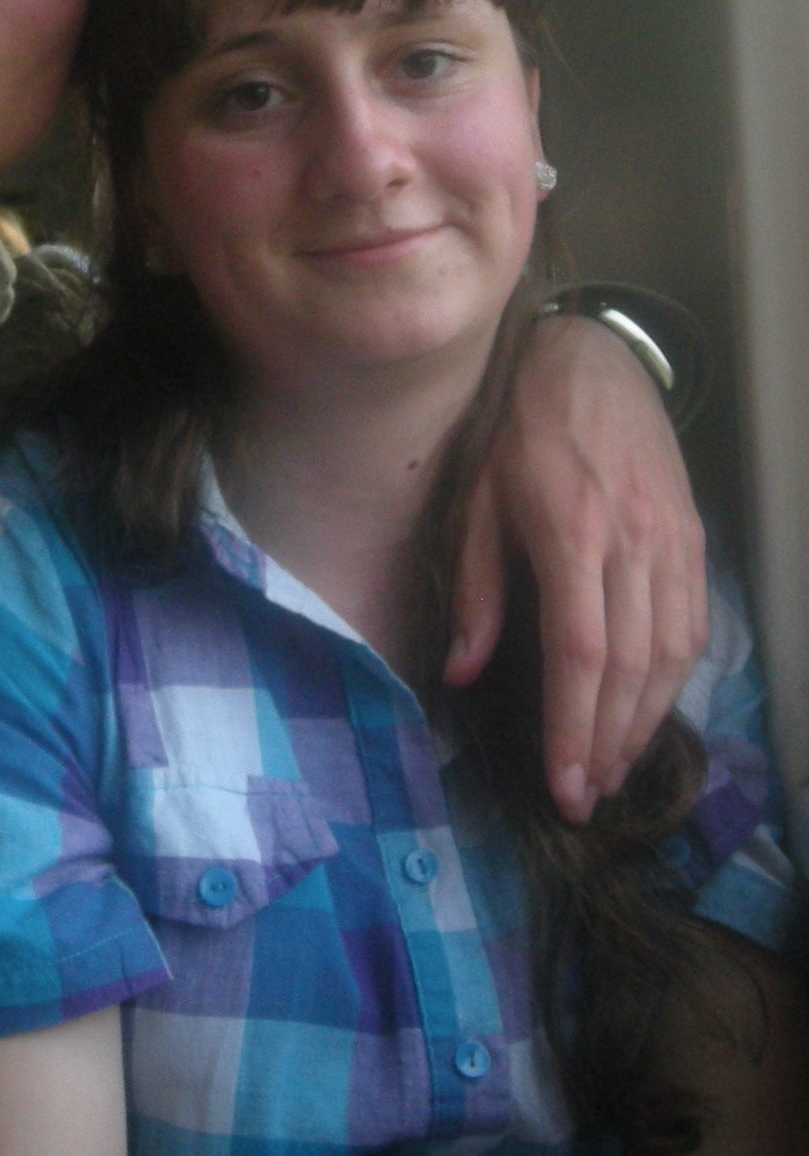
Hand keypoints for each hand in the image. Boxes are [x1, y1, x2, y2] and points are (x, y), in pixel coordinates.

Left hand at [444, 314, 706, 821]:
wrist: (587, 358)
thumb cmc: (515, 428)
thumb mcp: (475, 499)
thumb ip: (475, 588)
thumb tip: (462, 674)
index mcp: (571, 531)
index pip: (580, 652)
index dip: (573, 725)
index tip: (563, 784)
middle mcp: (633, 541)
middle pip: (631, 666)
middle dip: (608, 742)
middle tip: (586, 797)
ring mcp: (672, 538)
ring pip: (672, 652)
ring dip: (646, 720)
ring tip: (614, 768)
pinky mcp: (691, 534)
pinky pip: (692, 622)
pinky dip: (674, 677)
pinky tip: (648, 708)